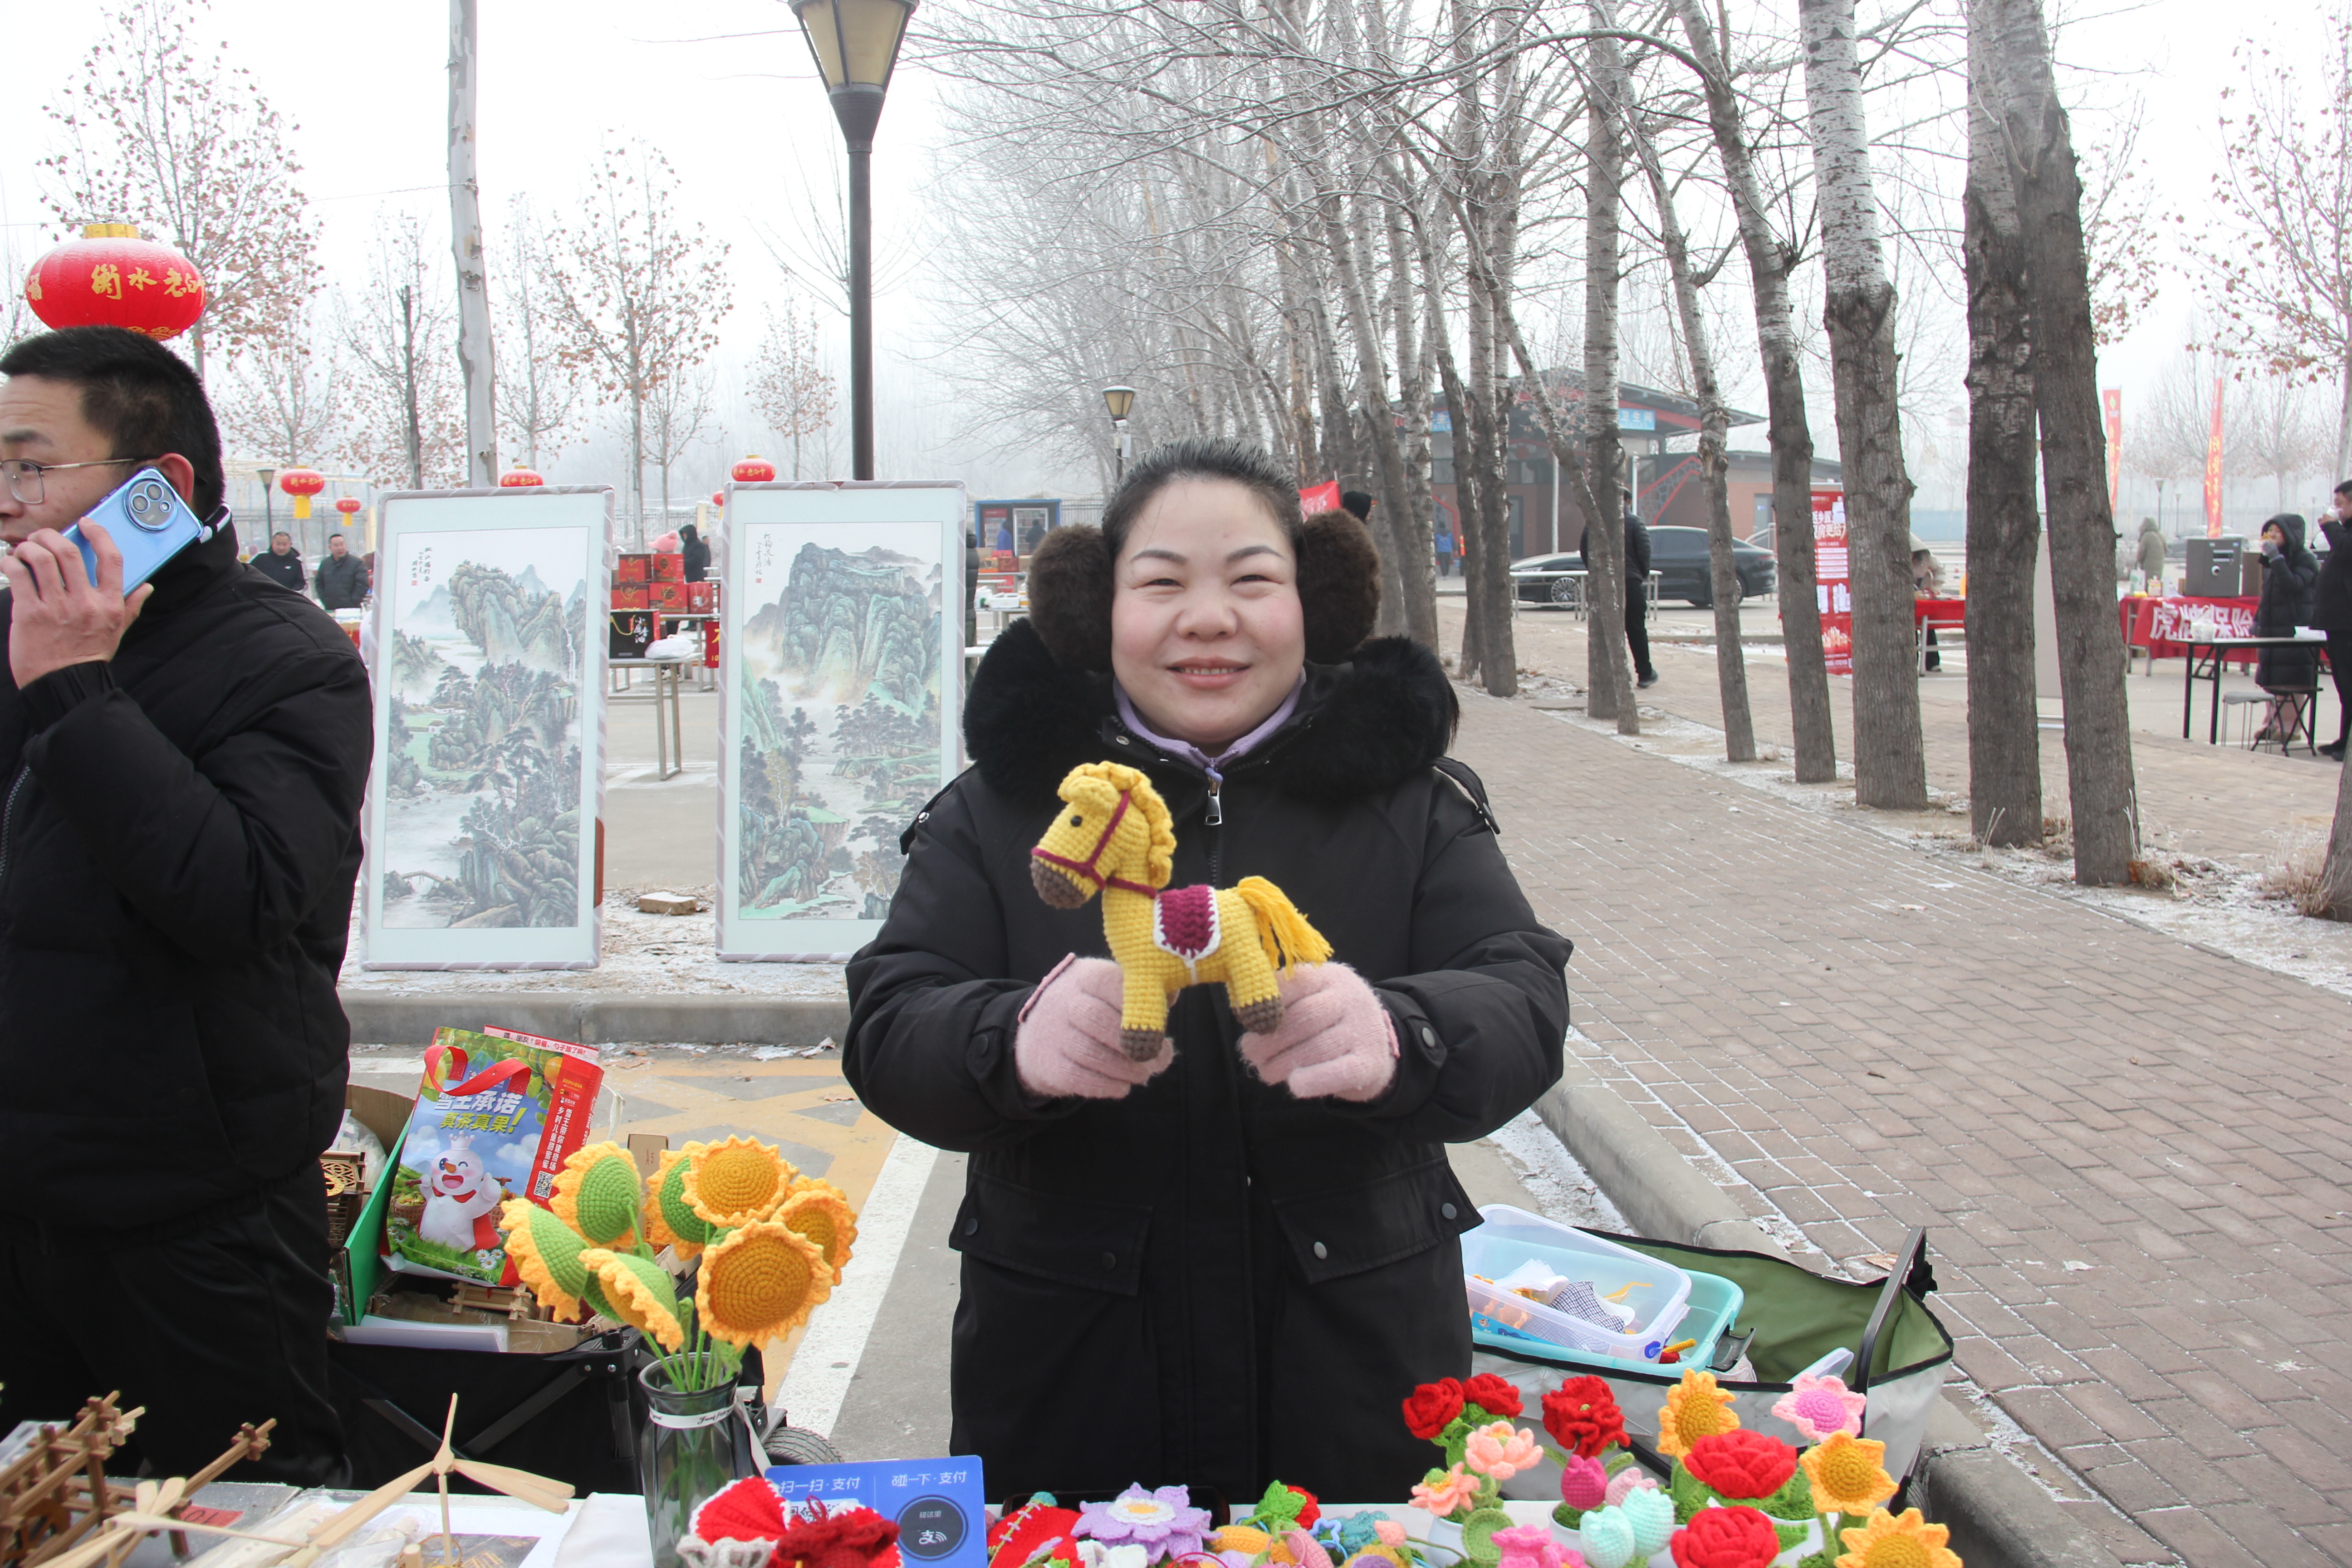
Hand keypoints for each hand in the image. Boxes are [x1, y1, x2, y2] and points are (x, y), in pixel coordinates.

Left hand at [1, 522, 150, 687]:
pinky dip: (10, 564)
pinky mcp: (30, 613)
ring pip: (40, 559)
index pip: (110, 559)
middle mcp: (85, 603)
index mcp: (109, 604)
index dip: (98, 534)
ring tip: (23, 551)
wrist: (64, 683)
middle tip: (42, 537)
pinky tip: (10, 564)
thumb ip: (131, 606)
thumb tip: (146, 587)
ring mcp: (57, 607)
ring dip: (28, 548)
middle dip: (50, 536)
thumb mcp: (117, 631)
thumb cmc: (88, 657)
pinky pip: (18, 576)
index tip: (85, 524)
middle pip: (68, 552)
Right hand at [1014, 955, 1172, 1099]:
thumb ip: (1145, 992)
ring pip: (1088, 1052)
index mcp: (1086, 975)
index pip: (1109, 983)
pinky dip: (1105, 1085)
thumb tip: (1172, 992)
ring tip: (1142, 1074)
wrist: (1043, 1032)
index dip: (1137, 1006)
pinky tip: (1122, 1087)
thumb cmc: (1097, 1007)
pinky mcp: (1047, 1063)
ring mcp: (1052, 1032)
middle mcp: (1064, 1000)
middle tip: (1156, 1058)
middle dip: (1132, 1043)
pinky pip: (1076, 1076)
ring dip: (1123, 1068)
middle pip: (1096, 1019)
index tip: (1159, 1027)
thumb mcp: (1115, 990)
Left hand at [1238, 963, 1398, 1101]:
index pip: (1295, 983)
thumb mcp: (1311, 997)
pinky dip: (1314, 1080)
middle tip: (1251, 1053)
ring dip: (1283, 1064)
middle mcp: (1351, 998)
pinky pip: (1339, 1072)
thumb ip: (1281, 1001)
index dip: (1267, 1004)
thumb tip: (1245, 1013)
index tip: (1249, 1023)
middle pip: (1303, 1018)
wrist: (1374, 1047)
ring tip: (1266, 1072)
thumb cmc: (1327, 1022)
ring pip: (1317, 1048)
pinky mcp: (1370, 1062)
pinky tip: (1294, 1085)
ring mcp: (1364, 1030)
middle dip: (1269, 1039)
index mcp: (1331, 977)